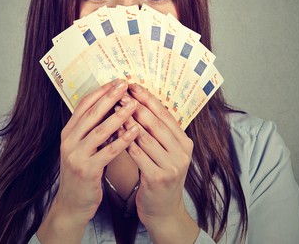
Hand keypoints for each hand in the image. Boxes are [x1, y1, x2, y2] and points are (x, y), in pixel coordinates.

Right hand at [37, 79, 139, 242]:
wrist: (72, 205)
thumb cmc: (83, 174)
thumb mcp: (83, 148)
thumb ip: (93, 130)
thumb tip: (112, 108)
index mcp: (68, 132)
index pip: (84, 105)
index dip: (100, 92)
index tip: (116, 82)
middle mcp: (69, 141)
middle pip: (91, 113)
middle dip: (109, 97)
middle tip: (125, 85)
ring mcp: (76, 156)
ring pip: (99, 131)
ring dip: (118, 116)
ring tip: (133, 105)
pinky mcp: (87, 170)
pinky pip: (107, 151)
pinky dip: (122, 140)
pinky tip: (135, 131)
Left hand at [124, 83, 198, 243]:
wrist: (164, 211)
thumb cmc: (160, 177)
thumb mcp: (166, 153)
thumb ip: (158, 133)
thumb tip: (140, 104)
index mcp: (185, 142)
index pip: (165, 114)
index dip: (148, 98)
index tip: (132, 85)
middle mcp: (182, 152)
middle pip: (155, 122)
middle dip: (136, 105)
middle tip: (120, 92)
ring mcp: (172, 165)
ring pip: (145, 136)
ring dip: (127, 120)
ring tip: (114, 108)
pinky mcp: (158, 177)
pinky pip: (137, 153)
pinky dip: (124, 140)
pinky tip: (114, 131)